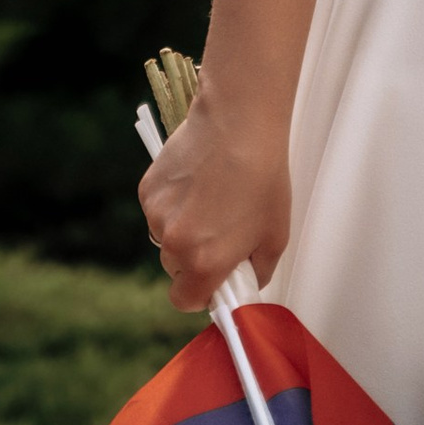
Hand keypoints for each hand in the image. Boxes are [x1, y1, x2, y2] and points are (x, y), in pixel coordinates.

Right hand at [139, 75, 289, 311]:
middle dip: (193, 257)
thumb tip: (244, 281)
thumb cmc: (264, 178)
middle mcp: (173, 244)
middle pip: (175, 267)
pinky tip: (196, 179)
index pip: (184, 301)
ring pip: (164, 236)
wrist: (239, 123)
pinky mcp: (147, 188)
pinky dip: (172, 202)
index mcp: (204, 264)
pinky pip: (157, 208)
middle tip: (219, 229)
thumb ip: (257, 271)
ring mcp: (156, 214)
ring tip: (210, 196)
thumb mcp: (275, 236)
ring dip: (181, 228)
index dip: (200, 293)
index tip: (214, 278)